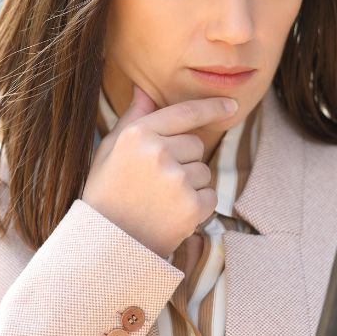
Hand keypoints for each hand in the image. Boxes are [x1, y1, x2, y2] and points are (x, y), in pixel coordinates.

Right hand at [81, 83, 238, 258]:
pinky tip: (172, 215)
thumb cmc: (106, 194)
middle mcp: (158, 151)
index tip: (231, 104)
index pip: (185, 113)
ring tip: (161, 201)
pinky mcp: (191, 205)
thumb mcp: (109, 151)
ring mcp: (176, 179)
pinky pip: (210, 196)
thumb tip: (144, 89)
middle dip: (185, 159)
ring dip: (190, 185)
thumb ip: (132, 118)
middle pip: (196, 144)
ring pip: (204, 171)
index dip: (212, 107)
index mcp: (137, 134)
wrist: (105, 246)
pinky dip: (197, 206)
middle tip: (157, 183)